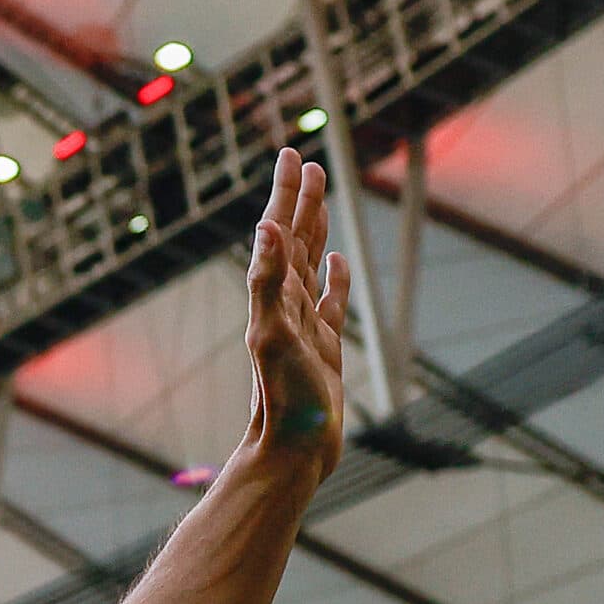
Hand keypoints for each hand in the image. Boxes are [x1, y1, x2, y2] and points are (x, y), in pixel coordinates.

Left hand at [245, 148, 350, 479]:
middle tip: (305, 161)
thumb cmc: (282, 398)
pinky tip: (339, 260)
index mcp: (273, 295)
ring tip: (321, 195)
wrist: (293, 449)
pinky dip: (335, 277)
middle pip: (294, 239)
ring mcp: (305, 324)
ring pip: (312, 263)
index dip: (285, 193)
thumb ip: (267, 280)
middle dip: (300, 200)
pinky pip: (331, 302)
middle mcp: (285, 304)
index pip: (279, 231)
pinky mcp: (324, 347)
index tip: (291, 154)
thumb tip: (264, 227)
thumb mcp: (273, 334)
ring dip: (316, 228)